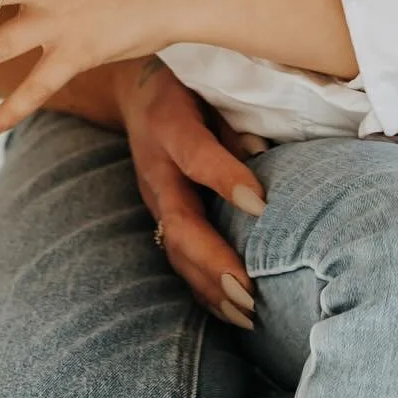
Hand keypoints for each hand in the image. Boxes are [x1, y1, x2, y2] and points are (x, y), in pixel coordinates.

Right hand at [111, 60, 269, 330]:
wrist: (133, 89)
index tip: (261, 203)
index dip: (225, 177)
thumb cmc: (184, 81)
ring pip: (175, 250)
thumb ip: (232, 119)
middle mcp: (156, 170)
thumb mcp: (206, 82)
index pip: (195, 154)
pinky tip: (231, 313)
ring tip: (247, 316)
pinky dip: (202, 289)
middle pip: (179, 223)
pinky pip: (177, 257)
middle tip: (250, 293)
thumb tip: (264, 153)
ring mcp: (153, 198)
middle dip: (214, 262)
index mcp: (169, 126)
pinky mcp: (158, 215)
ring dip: (210, 286)